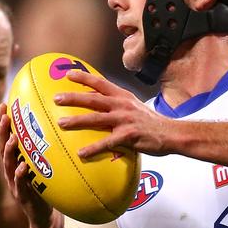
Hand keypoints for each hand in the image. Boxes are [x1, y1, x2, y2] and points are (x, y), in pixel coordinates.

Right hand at [0, 103, 59, 227]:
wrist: (43, 215)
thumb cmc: (43, 186)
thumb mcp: (41, 165)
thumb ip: (42, 149)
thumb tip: (54, 123)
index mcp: (15, 161)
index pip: (8, 138)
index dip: (5, 122)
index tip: (5, 104)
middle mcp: (11, 170)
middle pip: (4, 148)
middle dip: (3, 132)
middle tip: (5, 116)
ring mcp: (15, 183)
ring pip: (8, 165)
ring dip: (9, 151)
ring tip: (13, 138)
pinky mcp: (23, 196)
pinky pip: (19, 184)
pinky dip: (19, 175)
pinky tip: (22, 167)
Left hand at [54, 70, 170, 157]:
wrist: (171, 133)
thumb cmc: (150, 122)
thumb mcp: (134, 106)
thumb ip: (117, 103)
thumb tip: (99, 104)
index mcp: (122, 96)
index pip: (100, 83)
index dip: (83, 77)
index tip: (67, 74)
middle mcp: (122, 105)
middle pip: (93, 99)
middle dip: (73, 97)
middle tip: (56, 98)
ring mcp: (125, 120)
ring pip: (96, 119)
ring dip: (77, 120)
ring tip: (61, 123)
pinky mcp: (128, 135)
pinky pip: (107, 142)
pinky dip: (93, 148)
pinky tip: (81, 153)